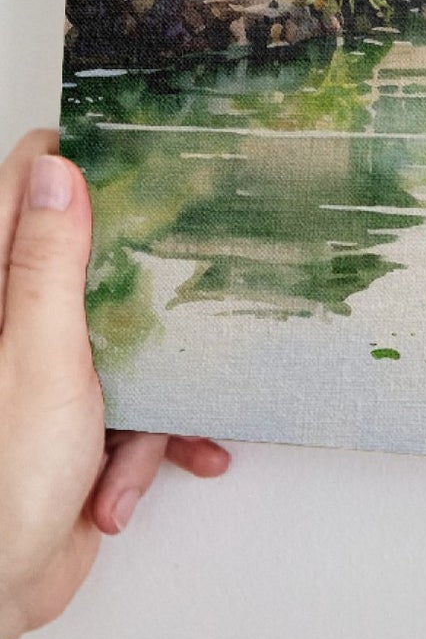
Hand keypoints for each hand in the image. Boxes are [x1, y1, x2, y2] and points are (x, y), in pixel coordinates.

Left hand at [0, 130, 229, 638]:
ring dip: (154, 393)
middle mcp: (14, 328)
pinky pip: (134, 409)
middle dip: (148, 290)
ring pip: (128, 342)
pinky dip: (146, 445)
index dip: (77, 168)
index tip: (141, 157)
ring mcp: (44, 377)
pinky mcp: (73, 425)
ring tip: (155, 433)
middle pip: (92, 267)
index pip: (25, 195)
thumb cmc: (2, 479)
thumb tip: (57, 171)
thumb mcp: (41, 355)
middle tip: (193, 273)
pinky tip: (132, 481)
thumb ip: (49, 262)